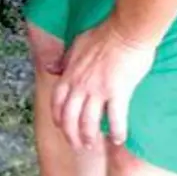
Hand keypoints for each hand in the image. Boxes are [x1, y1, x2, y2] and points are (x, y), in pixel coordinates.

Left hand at [50, 21, 156, 150]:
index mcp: (69, 75)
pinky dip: (117, 131)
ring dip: (89, 137)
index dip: (58, 118)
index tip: (62, 128)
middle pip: (69, 118)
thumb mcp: (76, 45)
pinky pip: (115, 118)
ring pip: (88, 122)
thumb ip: (64, 60)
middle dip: (71, 135)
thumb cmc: (104, 34)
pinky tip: (119, 139)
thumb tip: (50, 68)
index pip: (57, 103)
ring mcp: (98, 90)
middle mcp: (80, 85)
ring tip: (93, 145)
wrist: (126, 30)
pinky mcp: (118, 92)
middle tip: (77, 145)